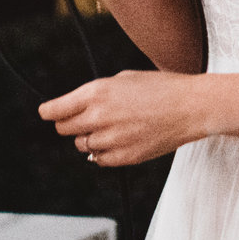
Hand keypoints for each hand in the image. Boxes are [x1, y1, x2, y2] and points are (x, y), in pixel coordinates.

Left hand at [39, 70, 213, 165]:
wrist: (190, 107)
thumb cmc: (160, 88)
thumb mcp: (122, 79)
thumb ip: (96, 94)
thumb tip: (77, 107)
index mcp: (96, 93)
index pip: (54, 110)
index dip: (48, 112)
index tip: (47, 113)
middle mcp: (99, 117)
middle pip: (64, 130)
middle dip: (69, 124)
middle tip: (81, 120)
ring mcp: (111, 139)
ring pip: (82, 146)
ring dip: (89, 138)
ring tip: (110, 128)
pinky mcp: (125, 157)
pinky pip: (100, 160)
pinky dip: (103, 153)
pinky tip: (117, 141)